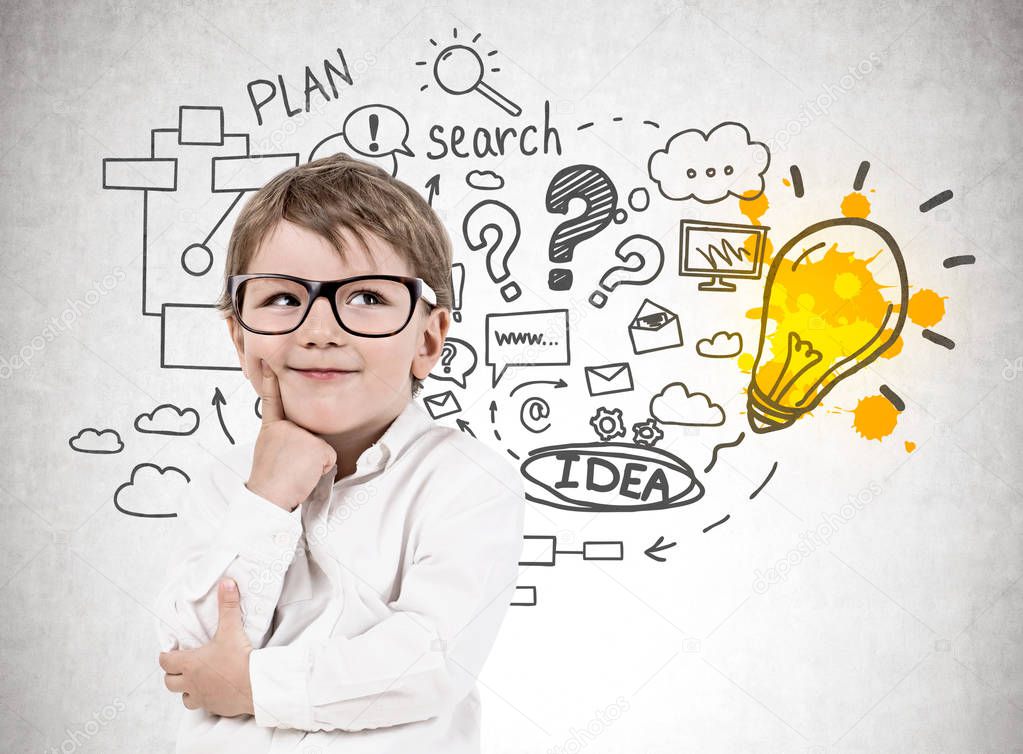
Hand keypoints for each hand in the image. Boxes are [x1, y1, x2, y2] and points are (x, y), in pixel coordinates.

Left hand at [159, 579, 254, 717]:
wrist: (256, 686)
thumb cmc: (240, 659)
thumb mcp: (231, 629)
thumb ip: (228, 605)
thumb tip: (227, 583)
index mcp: (190, 663)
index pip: (165, 661)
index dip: (166, 656)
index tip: (171, 651)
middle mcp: (191, 683)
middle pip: (169, 682)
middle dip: (173, 674)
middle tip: (182, 666)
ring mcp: (202, 697)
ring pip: (184, 698)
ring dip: (187, 690)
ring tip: (197, 681)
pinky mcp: (214, 707)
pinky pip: (203, 706)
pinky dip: (205, 699)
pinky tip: (215, 691)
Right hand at [245, 358, 338, 510]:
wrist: (267, 496)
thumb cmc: (269, 480)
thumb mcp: (270, 451)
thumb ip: (285, 438)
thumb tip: (303, 443)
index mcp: (271, 427)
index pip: (271, 399)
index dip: (270, 380)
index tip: (269, 363)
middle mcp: (285, 426)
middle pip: (310, 433)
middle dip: (307, 452)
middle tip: (288, 467)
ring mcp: (301, 434)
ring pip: (321, 447)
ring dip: (314, 462)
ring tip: (294, 472)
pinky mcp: (317, 446)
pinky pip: (329, 458)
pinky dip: (321, 469)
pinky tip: (304, 474)